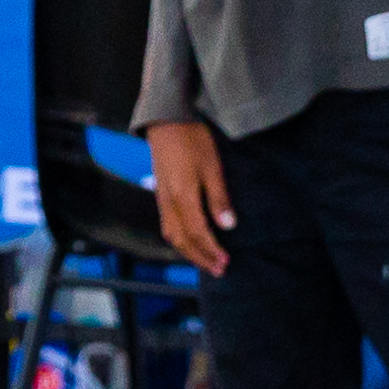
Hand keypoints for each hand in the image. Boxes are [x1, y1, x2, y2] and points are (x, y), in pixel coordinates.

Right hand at [144, 118, 230, 274]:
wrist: (167, 119)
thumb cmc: (192, 139)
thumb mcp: (212, 167)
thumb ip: (218, 198)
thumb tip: (228, 226)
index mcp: (183, 197)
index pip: (197, 233)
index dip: (211, 250)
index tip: (226, 261)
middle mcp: (168, 202)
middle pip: (181, 240)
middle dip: (200, 258)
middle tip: (218, 269)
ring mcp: (161, 198)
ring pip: (171, 235)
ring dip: (188, 252)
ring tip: (205, 260)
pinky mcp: (160, 193)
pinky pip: (167, 225)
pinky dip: (179, 239)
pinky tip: (189, 240)